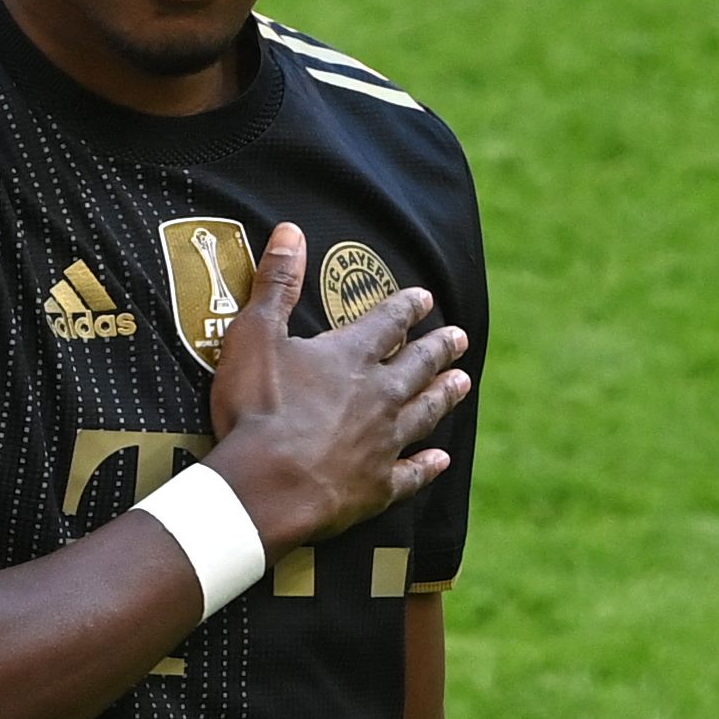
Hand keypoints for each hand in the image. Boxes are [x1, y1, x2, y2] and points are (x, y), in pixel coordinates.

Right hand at [202, 222, 470, 554]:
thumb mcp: (255, 334)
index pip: (387, 322)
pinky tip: (441, 461)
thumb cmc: (256, 408)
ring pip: (424, 414)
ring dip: (444, 396)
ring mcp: (383, 443)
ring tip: (462, 383)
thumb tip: (291, 232)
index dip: (405, 307)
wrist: (265, 485)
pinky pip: (411, 474)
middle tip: (460, 337)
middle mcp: (378, 396)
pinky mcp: (377, 486)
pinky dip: (427, 467)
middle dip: (438, 348)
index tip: (424, 298)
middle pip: (417, 366)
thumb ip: (276, 283)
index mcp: (350, 356)